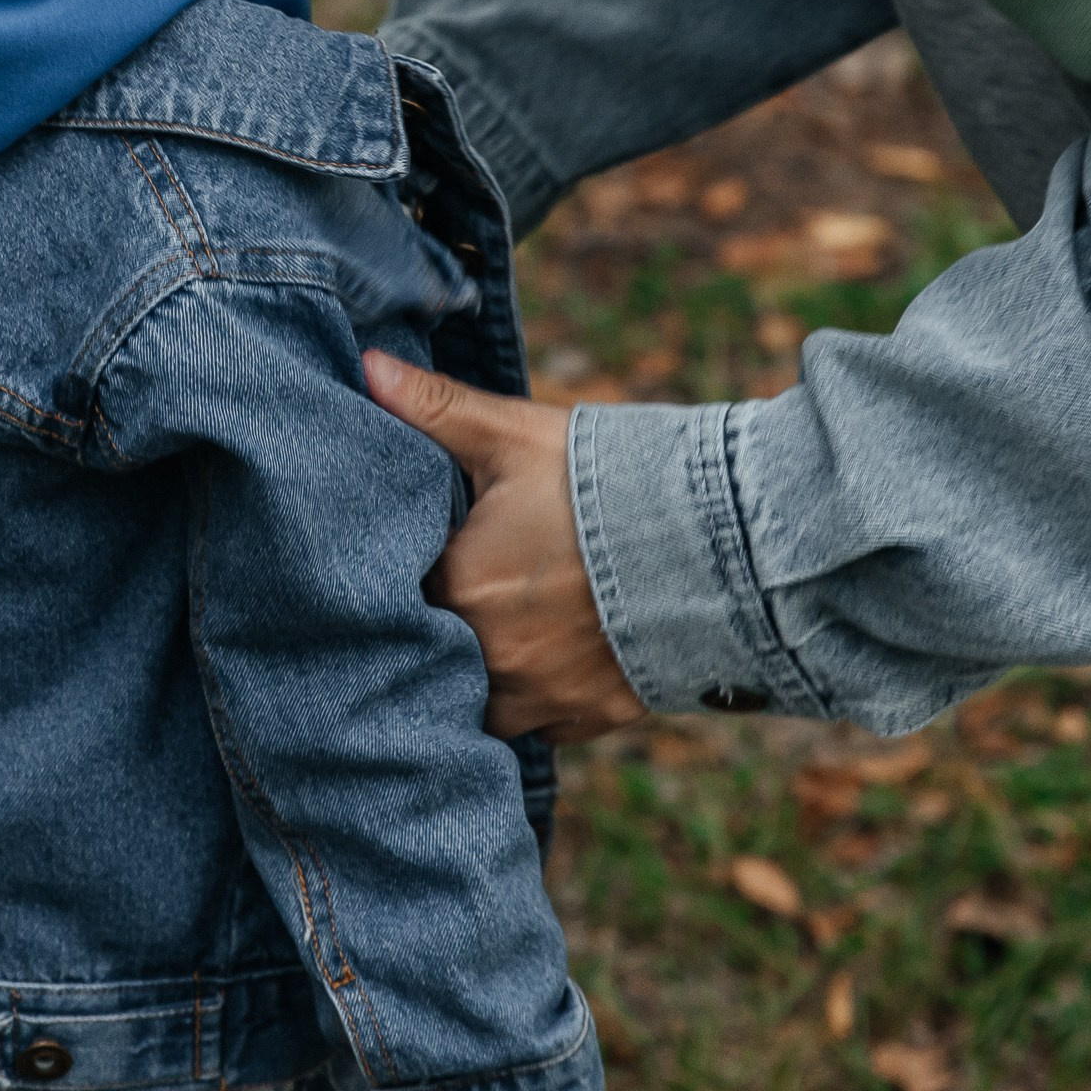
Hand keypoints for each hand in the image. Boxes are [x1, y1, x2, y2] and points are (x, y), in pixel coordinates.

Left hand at [362, 352, 647, 742]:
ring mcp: (537, 697)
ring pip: (480, 697)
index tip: (424, 553)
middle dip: (442, 622)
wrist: (723, 545)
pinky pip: (536, 722)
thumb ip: (434, 407)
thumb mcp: (515, 435)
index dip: (406, 573)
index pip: (392, 595)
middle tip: (471, 584)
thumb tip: (367, 367)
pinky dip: (537, 692)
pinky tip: (553, 651)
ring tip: (508, 624)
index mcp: (458, 588)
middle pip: (434, 650)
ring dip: (485, 666)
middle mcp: (487, 657)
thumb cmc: (607, 481)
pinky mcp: (584, 720)